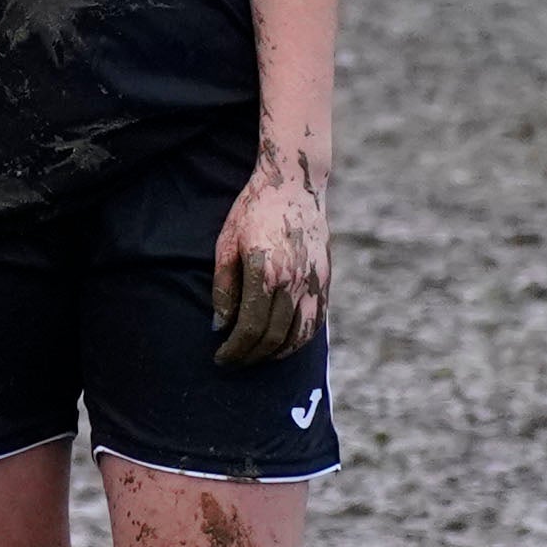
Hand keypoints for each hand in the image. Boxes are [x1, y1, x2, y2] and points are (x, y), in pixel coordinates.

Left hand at [208, 154, 328, 367]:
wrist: (296, 185)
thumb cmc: (253, 210)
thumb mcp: (226, 244)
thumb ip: (223, 288)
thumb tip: (220, 326)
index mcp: (266, 271)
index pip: (249, 327)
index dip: (234, 349)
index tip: (220, 358)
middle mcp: (294, 280)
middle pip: (273, 337)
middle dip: (250, 356)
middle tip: (233, 362)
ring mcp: (314, 281)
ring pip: (299, 335)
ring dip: (275, 354)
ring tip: (255, 357)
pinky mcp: (325, 280)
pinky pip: (315, 321)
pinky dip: (299, 341)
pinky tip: (283, 345)